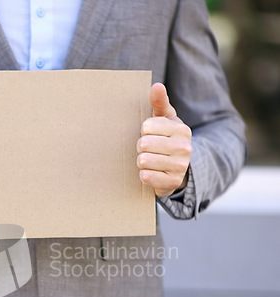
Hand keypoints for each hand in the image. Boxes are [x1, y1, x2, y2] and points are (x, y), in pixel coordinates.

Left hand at [137, 83, 191, 197]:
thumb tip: (156, 86)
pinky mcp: (172, 182)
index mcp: (181, 129)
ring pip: (143, 160)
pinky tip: (150, 172)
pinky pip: (146, 176)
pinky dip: (143, 175)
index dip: (143, 132)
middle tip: (147, 150)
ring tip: (150, 161)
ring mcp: (180, 166)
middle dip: (140, 148)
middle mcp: (184, 147)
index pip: (147, 126)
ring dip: (141, 162)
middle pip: (143, 144)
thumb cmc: (166, 139)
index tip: (150, 135)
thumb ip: (159, 102)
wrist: (176, 170)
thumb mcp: (164, 120)